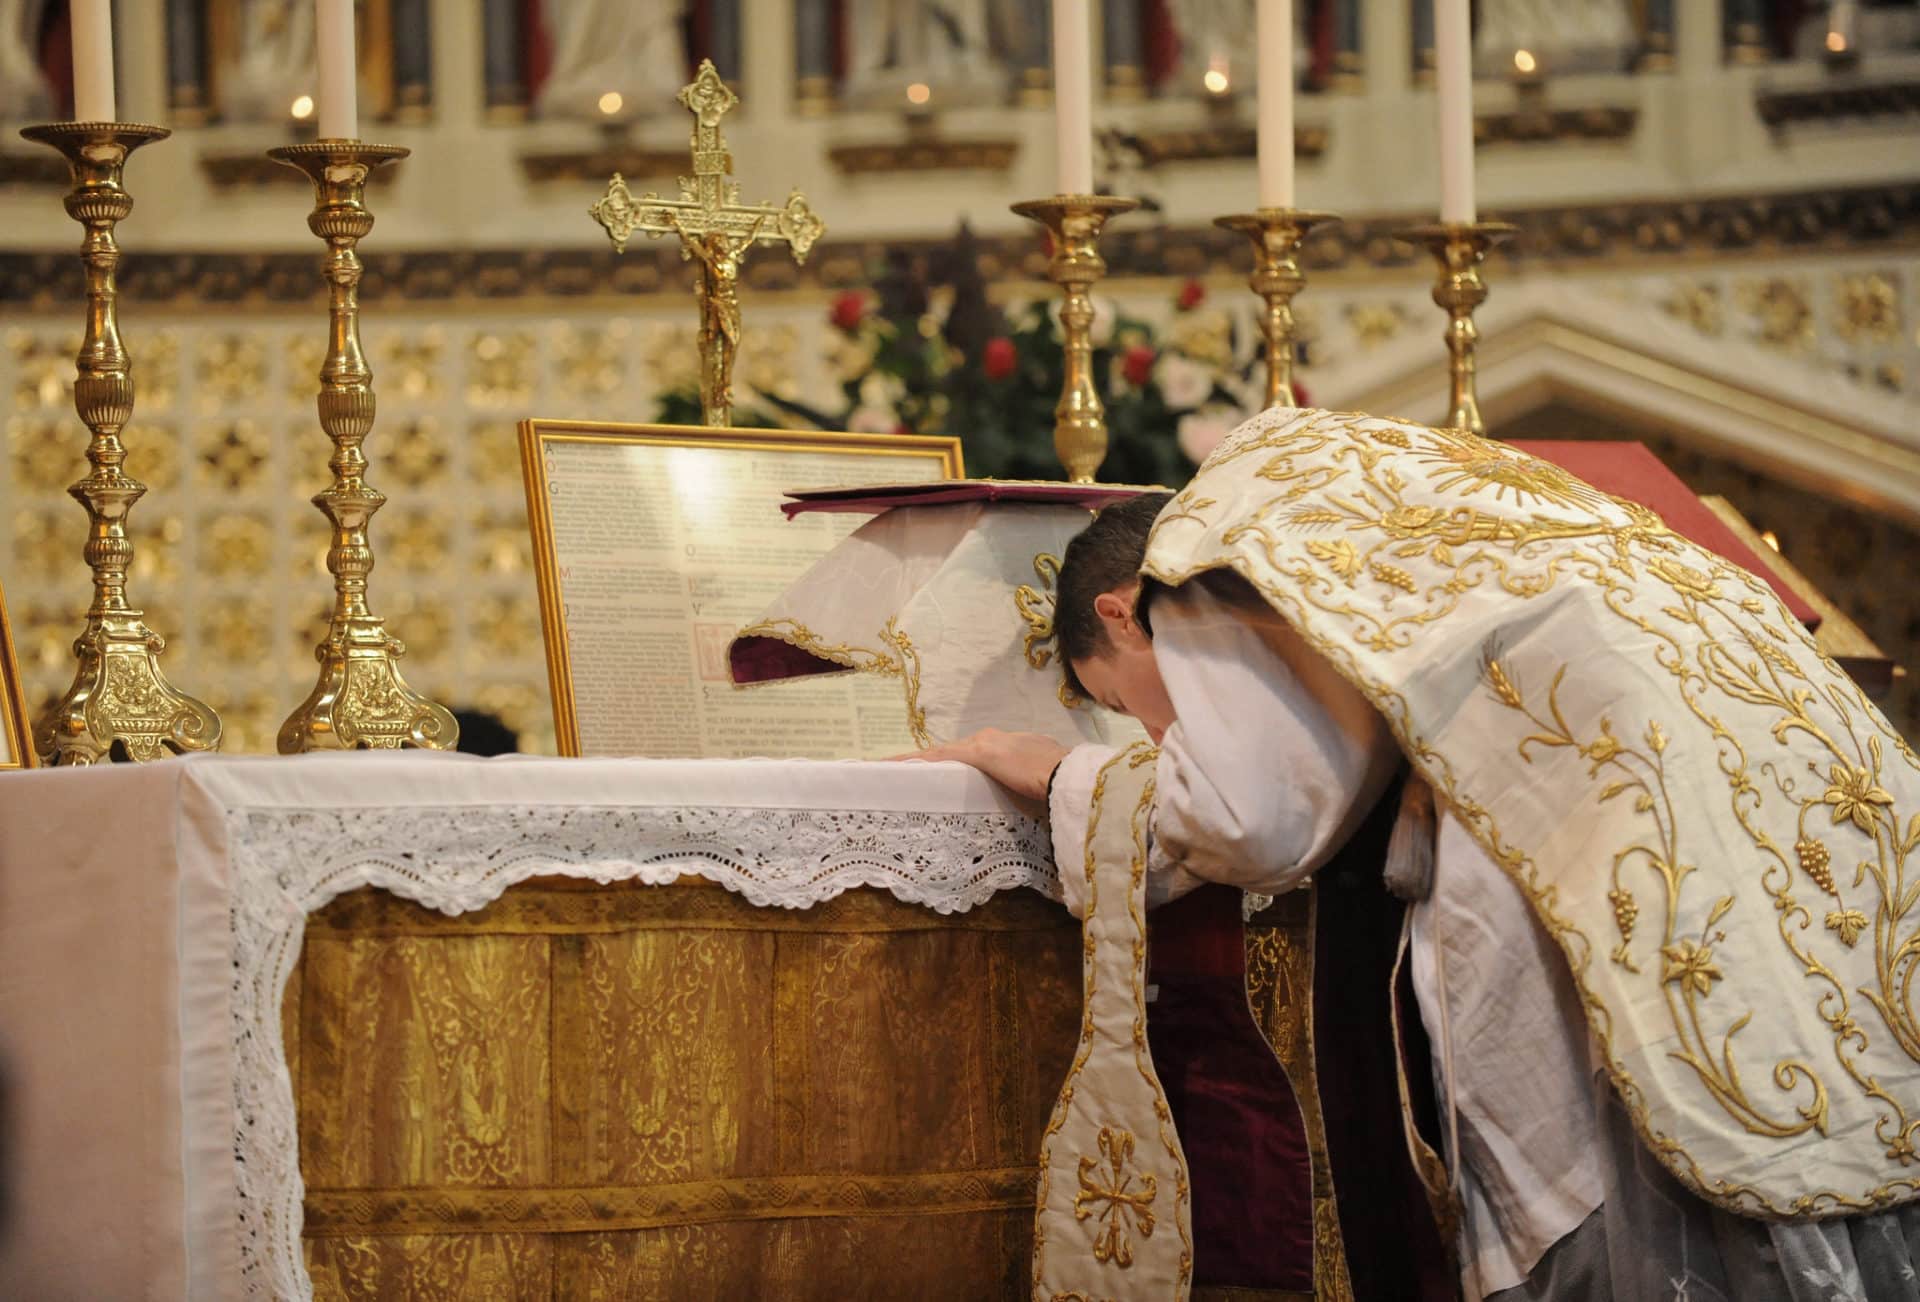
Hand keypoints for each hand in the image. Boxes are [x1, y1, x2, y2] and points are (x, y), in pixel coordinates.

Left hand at [891, 728, 1069, 803]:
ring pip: (941, 754)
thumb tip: (1031, 811)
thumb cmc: (1061, 789)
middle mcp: (994, 739)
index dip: (963, 765)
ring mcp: (983, 744)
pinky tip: (890, 767)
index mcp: (1014, 746)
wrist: (1067, 777)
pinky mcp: (974, 753)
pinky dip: (912, 762)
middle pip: (956, 753)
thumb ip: (1031, 794)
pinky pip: (935, 757)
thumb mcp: (1043, 790)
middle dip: (936, 764)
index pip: (979, 755)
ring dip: (918, 762)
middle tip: (913, 774)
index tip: (950, 774)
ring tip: (892, 769)